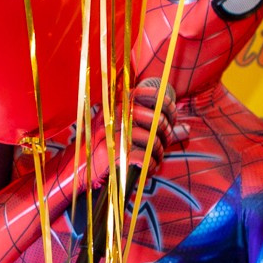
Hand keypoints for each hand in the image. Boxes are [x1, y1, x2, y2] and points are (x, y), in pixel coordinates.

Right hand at [57, 77, 189, 195]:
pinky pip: (142, 157)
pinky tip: (149, 168)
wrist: (77, 169)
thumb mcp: (126, 131)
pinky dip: (150, 165)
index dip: (165, 104)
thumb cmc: (107, 148)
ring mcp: (111, 135)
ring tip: (156, 159)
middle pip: (154, 118)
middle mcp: (113, 116)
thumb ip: (155, 128)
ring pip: (150, 139)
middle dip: (166, 133)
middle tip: (164, 144)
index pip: (145, 94)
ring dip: (159, 152)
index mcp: (116, 106)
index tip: (171, 116)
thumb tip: (186, 130)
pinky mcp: (111, 155)